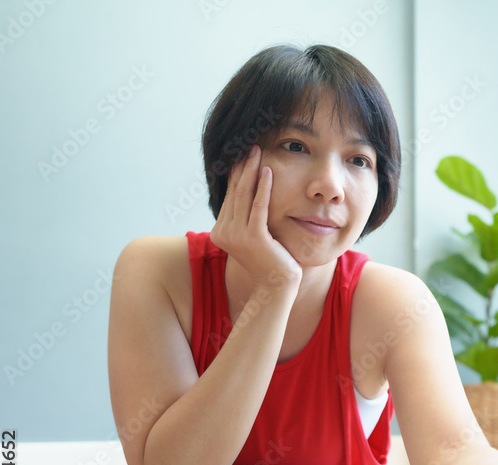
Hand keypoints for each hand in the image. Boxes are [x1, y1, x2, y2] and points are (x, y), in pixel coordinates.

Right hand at [210, 145, 301, 290]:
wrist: (277, 286)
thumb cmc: (270, 260)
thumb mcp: (253, 237)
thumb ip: (245, 219)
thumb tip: (247, 192)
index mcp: (220, 232)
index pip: (230, 196)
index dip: (236, 173)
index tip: (243, 154)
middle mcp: (223, 232)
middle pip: (235, 192)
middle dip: (242, 166)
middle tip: (250, 144)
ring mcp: (237, 236)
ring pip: (244, 195)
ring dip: (251, 170)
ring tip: (258, 151)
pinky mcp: (254, 238)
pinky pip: (259, 206)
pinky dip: (263, 187)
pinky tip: (268, 171)